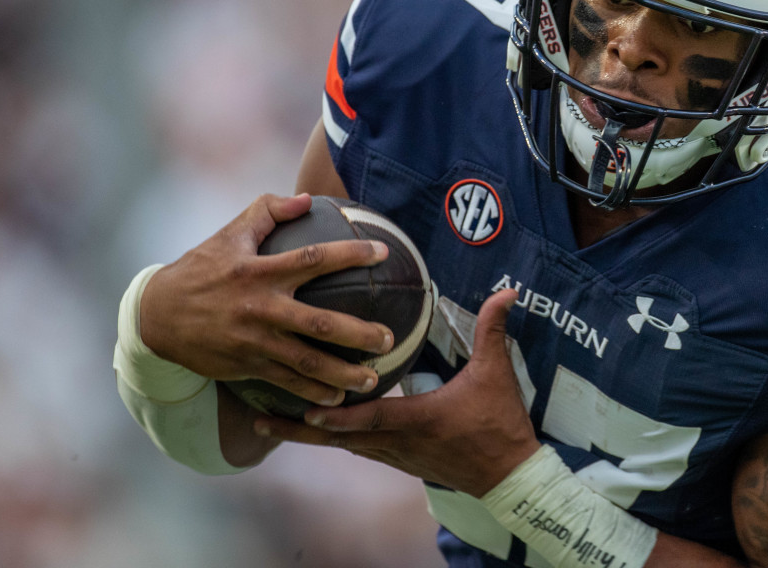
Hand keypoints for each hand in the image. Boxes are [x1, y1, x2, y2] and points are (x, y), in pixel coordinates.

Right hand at [139, 193, 395, 406]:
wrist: (156, 316)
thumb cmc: (201, 269)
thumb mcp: (229, 234)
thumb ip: (268, 211)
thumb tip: (308, 198)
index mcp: (260, 272)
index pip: (314, 259)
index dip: (351, 254)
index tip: (384, 252)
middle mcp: (261, 308)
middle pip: (319, 323)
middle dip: (359, 334)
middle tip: (389, 339)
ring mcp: (255, 342)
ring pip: (306, 363)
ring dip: (343, 375)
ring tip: (373, 380)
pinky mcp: (247, 366)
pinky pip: (286, 383)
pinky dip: (313, 394)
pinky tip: (338, 401)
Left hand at [254, 288, 540, 497]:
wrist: (507, 475)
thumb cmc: (499, 424)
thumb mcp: (497, 374)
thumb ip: (492, 329)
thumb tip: (504, 292)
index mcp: (417, 419)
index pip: (369, 417)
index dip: (335, 414)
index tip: (302, 405)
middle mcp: (397, 442)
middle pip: (339, 438)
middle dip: (297, 428)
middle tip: (260, 418)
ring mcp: (396, 454)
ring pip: (343, 445)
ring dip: (309, 434)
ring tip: (273, 420)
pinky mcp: (400, 460)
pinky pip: (357, 448)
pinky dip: (333, 438)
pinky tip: (317, 427)